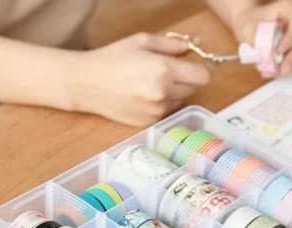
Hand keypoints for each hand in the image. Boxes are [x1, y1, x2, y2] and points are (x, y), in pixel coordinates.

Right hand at [63, 33, 210, 125]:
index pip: (203, 76)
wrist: (87, 84)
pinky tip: (144, 95)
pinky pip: (166, 111)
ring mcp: (156, 111)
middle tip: (169, 70)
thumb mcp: (143, 41)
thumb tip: (196, 45)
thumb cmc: (112, 59)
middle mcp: (163, 94)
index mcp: (164, 70)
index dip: (204, 69)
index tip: (200, 65)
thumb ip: (174, 44)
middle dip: (187, 78)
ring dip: (175, 91)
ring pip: (180, 100)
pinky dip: (163, 103)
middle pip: (194, 88)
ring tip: (152, 83)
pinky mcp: (148, 122)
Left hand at [231, 0, 291, 76]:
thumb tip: (264, 58)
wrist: (251, 27)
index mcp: (291, 10)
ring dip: (291, 67)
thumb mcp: (248, 29)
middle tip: (281, 69)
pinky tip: (275, 73)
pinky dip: (288, 71)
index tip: (278, 51)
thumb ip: (256, 42)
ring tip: (274, 73)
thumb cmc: (251, 23)